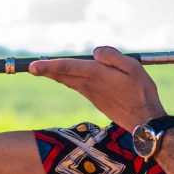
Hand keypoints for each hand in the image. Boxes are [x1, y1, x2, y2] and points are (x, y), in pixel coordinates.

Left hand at [29, 46, 166, 129]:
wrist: (143, 121)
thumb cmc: (141, 92)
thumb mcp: (133, 67)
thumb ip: (112, 56)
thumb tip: (94, 52)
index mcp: (96, 75)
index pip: (67, 67)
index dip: (49, 65)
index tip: (32, 67)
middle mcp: (89, 85)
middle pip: (63, 75)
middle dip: (46, 70)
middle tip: (29, 67)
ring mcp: (90, 94)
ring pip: (68, 80)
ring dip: (55, 74)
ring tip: (41, 68)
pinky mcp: (95, 99)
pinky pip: (76, 85)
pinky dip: (67, 78)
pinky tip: (63, 76)